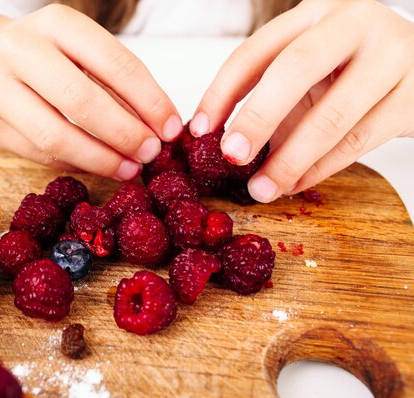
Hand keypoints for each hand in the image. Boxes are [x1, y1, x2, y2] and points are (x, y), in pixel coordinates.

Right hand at [0, 4, 182, 180]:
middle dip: (123, 133)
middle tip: (151, 153)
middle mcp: (19, 50)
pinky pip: (40, 154)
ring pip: (55, 135)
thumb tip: (161, 129)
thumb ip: (119, 85)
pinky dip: (77, 164)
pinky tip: (101, 167)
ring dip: (100, 158)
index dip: (148, 100)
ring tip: (130, 169)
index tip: (172, 129)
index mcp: (55, 23)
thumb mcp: (84, 52)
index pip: (112, 62)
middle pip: (80, 100)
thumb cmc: (51, 57)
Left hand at [190, 0, 413, 201]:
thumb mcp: (307, 66)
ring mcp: (391, 58)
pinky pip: (357, 142)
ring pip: (332, 116)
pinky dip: (319, 169)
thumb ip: (268, 91)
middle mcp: (354, 25)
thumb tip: (220, 141)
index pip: (256, 51)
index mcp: (314, 13)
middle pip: (296, 69)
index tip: (198, 129)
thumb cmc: (350, 65)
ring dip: (289, 160)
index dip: (221, 92)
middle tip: (231, 155)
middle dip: (257, 117)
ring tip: (261, 188)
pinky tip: (294, 183)